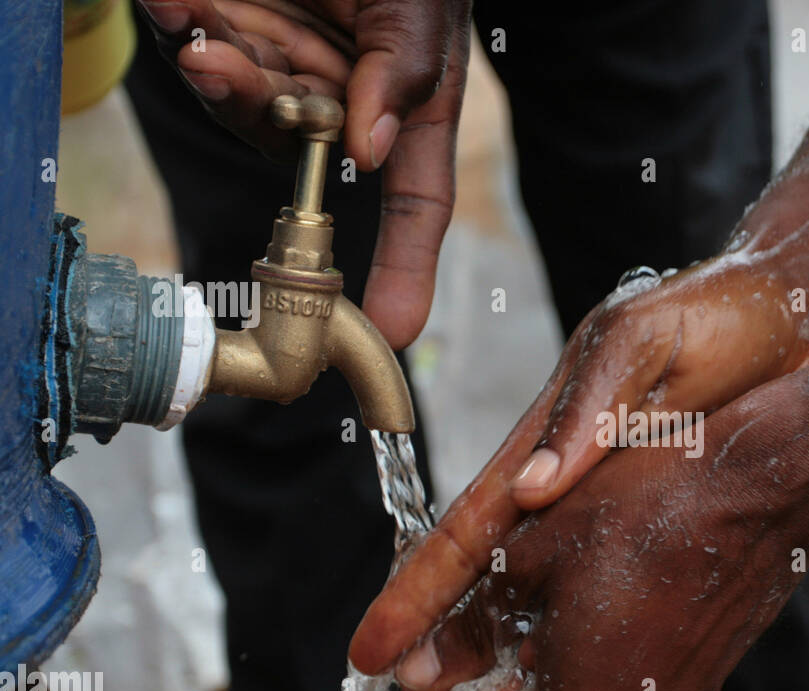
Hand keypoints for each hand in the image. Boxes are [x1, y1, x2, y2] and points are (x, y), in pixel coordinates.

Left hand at [136, 0, 472, 346]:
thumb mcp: (419, 2)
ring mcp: (280, 66)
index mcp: (402, 99)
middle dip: (261, 108)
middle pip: (303, 148)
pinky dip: (185, 33)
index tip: (397, 330)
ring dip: (217, 70)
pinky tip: (179, 0)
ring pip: (242, 108)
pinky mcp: (227, 29)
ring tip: (203, 17)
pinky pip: (202, 60)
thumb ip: (404, 64)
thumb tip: (371, 141)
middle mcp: (340, 96)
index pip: (415, 199)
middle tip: (229, 57)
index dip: (407, 268)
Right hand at [348, 245, 808, 673]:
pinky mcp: (670, 514)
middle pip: (493, 570)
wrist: (800, 316)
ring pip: (552, 589)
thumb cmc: (720, 314)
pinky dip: (595, 635)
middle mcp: (573, 480)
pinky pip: (621, 586)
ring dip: (517, 648)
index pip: (468, 527)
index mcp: (553, 438)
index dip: (418, 592)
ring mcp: (619, 502)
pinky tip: (588, 677)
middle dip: (449, 634)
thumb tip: (532, 490)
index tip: (374, 650)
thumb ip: (591, 409)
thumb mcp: (645, 342)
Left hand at [359, 375, 808, 690]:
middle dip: (522, 676)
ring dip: (572, 661)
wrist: (759, 489)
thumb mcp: (529, 555)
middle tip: (516, 609)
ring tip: (574, 587)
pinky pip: (640, 684)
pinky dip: (618, 652)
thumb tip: (415, 674)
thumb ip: (468, 629)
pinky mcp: (705, 681)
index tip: (452, 689)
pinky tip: (620, 591)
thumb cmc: (644, 509)